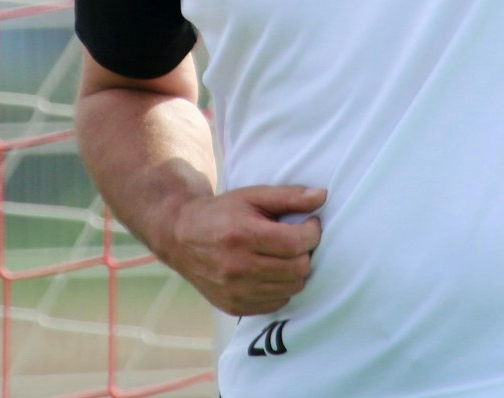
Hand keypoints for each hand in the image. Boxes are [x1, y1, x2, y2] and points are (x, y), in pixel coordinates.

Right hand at [161, 184, 325, 315]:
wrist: (181, 237)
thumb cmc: (221, 213)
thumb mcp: (253, 196)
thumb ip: (289, 196)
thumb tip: (322, 196)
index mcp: (243, 235)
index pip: (296, 243)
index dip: (312, 232)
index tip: (309, 224)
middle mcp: (238, 267)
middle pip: (298, 269)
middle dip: (305, 252)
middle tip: (297, 240)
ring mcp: (235, 291)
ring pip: (291, 288)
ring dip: (294, 271)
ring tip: (282, 255)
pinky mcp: (234, 306)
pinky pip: (276, 303)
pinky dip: (280, 288)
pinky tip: (270, 271)